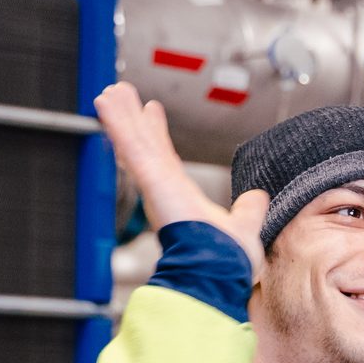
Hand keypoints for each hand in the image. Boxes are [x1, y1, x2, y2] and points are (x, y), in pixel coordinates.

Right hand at [94, 82, 268, 275]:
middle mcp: (166, 188)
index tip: (151, 112)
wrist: (218, 270)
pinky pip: (131, 147)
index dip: (157, 133)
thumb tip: (258, 198)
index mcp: (183, 196)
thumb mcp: (244, 226)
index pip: (166, 157)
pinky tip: (105, 103)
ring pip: (134, 141)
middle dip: (133, 119)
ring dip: (120, 116)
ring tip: (108, 92)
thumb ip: (249, 210)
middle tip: (120, 94)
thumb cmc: (226, 260)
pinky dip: (117, 125)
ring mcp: (156, 183)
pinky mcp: (152, 181)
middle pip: (145, 144)